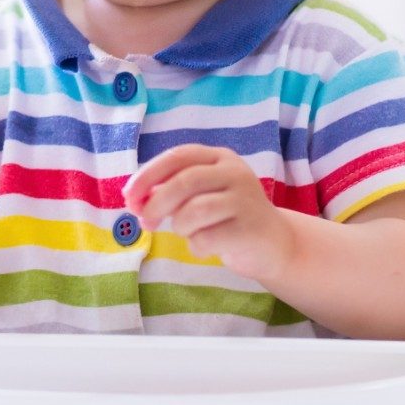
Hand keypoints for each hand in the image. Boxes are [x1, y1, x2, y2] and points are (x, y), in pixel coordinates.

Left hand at [124, 145, 296, 283]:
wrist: (275, 244)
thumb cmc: (227, 217)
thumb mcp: (200, 195)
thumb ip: (170, 190)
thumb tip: (135, 198)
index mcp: (219, 157)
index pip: (177, 156)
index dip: (148, 175)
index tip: (129, 196)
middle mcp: (235, 172)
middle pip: (184, 182)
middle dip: (156, 204)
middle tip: (146, 222)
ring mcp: (245, 199)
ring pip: (194, 211)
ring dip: (179, 226)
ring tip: (187, 232)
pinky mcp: (250, 228)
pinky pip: (207, 238)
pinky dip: (196, 246)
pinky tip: (206, 247)